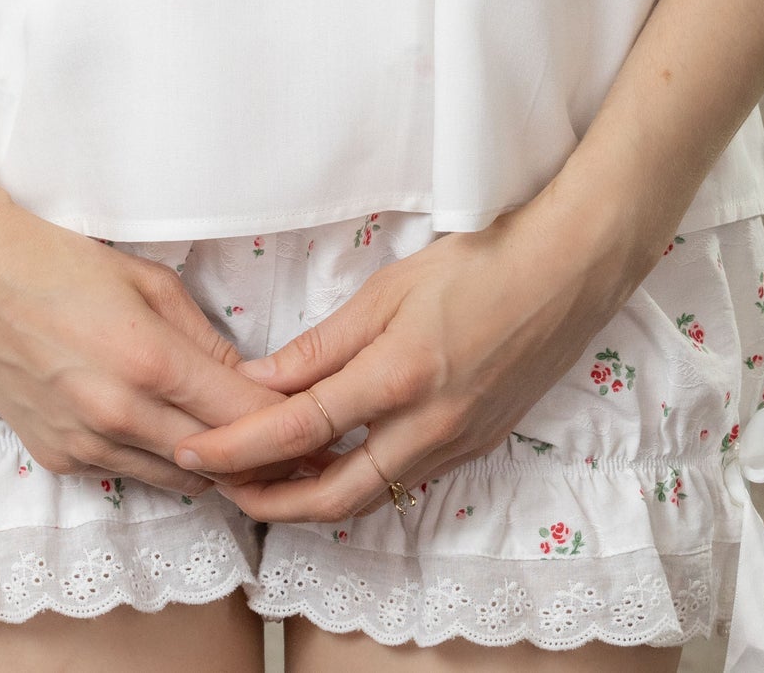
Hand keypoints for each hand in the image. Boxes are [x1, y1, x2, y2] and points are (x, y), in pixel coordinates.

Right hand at [0, 197, 308, 496]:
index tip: (317, 424)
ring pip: (177, 481)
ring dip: (213, 467)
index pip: (242, 416)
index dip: (287, 426)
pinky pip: (129, 474)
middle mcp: (118, 414)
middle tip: (296, 449)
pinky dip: (161, 462)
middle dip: (262, 457)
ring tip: (245, 448)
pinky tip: (172, 436)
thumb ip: (203, 338)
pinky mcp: (57, 459)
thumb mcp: (148, 281)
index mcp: (149, 361)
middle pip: (217, 461)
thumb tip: (249, 379)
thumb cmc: (59, 262)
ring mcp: (84, 444)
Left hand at [171, 197, 657, 521]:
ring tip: (263, 481)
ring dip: (310, 499)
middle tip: (220, 488)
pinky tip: (330, 463)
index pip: (299, 430)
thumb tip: (263, 381)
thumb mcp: (389, 290)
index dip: (239, 448)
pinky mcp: (476, 445)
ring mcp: (456, 444)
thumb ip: (324, 345)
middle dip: (267, 502)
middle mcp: (428, 426)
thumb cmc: (480, 261)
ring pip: (368, 497)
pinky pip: (403, 481)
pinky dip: (356, 483)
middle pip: (331, 495)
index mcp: (399, 377)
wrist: (568, 271)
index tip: (195, 451)